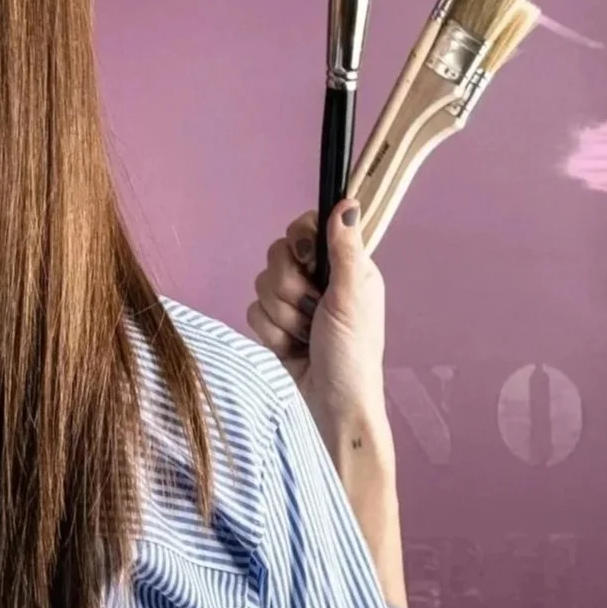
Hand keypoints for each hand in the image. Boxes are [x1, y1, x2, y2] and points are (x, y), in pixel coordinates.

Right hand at [246, 201, 388, 447]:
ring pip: (262, 285)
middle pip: (277, 255)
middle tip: (314, 311)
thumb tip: (346, 202)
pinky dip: (272, 334)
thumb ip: (345, 248)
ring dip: (284, 316)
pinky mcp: (273, 326)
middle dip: (291, 289)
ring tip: (306, 337)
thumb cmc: (352, 355)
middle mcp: (317, 280)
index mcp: (344, 266)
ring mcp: (293, 304)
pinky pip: (253, 312)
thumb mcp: (353, 297)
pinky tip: (292, 349)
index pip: (306, 227)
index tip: (308, 259)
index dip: (299, 240)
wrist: (330, 405)